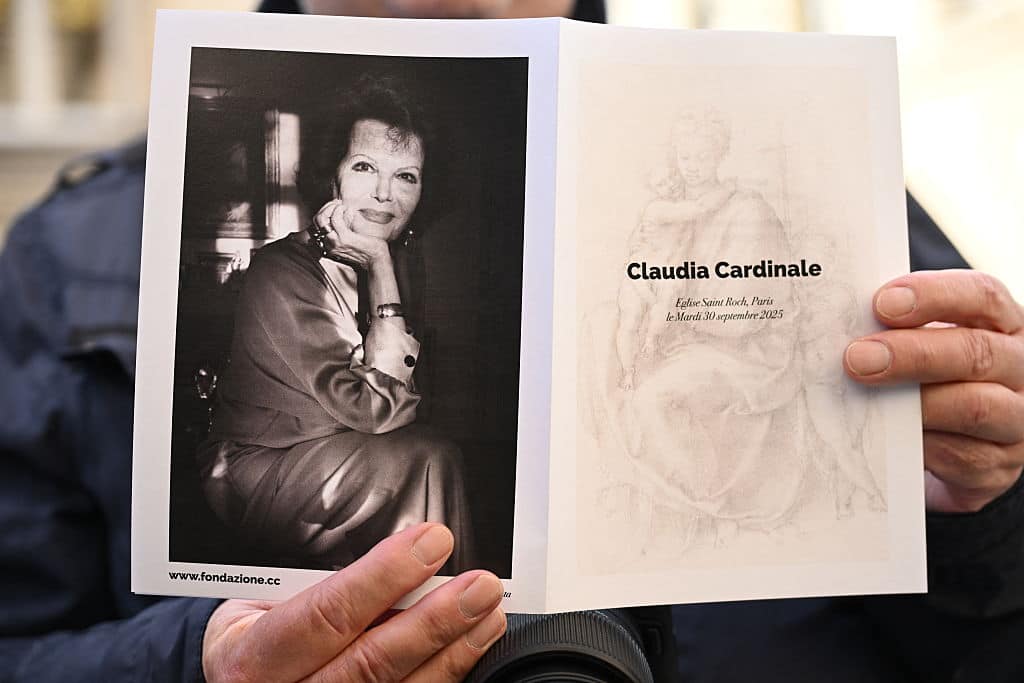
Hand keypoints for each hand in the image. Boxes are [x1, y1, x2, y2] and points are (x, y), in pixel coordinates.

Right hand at [203, 523, 505, 682]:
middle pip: (370, 662)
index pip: (326, 613)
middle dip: (434, 620)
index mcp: (252, 655)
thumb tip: (398, 551)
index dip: (384, 576)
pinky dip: (442, 678)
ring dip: (452, 652)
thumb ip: (317, 584)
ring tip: (487, 615)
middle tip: (479, 586)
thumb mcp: (262, 605)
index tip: (431, 542)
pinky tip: (467, 652)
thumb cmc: (256, 638)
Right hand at [313, 199, 389, 268]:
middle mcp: (329, 244)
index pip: (317, 223)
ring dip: (331, 208)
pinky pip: (335, 219)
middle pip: (317, 220)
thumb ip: (343, 225)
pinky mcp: (344, 238)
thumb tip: (341, 210)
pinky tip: (344, 209)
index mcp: (329, 243)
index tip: (333, 205)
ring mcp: (335, 242)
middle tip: (337, 203)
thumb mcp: (350, 235)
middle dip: (326, 207)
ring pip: (322, 219)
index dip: (324, 210)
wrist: (376, 259)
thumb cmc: (367, 248)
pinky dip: (339, 210)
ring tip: (341, 206)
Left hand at [844, 270, 1023, 511]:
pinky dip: (919, 445)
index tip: (882, 304)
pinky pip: (960, 456)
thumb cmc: (931, 375)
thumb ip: (898, 329)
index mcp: (1000, 323)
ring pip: (974, 407)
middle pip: (976, 352)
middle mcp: (1018, 367)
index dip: (933, 296)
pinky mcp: (997, 465)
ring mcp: (1014, 419)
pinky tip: (885, 435)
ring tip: (868, 399)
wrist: (959, 443)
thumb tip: (842, 321)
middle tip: (857, 358)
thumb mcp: (925, 342)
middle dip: (912, 354)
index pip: (982, 296)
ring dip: (914, 402)